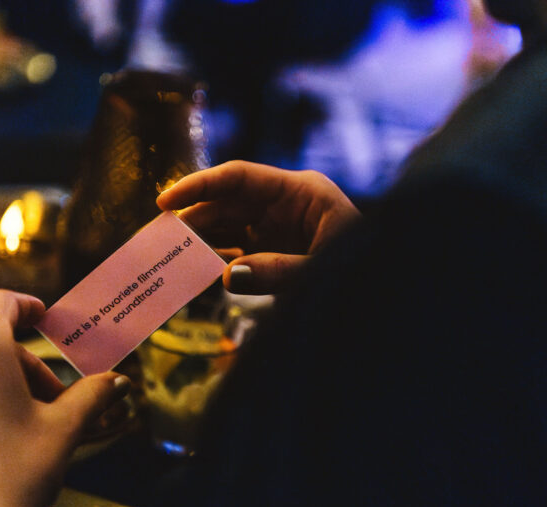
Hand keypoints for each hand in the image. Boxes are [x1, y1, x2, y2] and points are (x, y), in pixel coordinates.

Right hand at [157, 160, 360, 293]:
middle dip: (194, 218)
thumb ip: (278, 272)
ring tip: (170, 256)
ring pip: (229, 225)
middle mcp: (286, 202)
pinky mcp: (277, 247)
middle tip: (160, 239)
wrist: (385, 290)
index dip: (198, 186)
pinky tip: (198, 270)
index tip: (165, 201)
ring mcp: (280, 225)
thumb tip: (226, 277)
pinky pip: (239, 247)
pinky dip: (218, 257)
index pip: (239, 176)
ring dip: (201, 239)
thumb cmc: (363, 269)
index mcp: (302, 191)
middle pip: (228, 201)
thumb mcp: (322, 270)